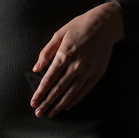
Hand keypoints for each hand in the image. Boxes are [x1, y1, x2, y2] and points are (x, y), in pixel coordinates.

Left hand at [30, 1, 124, 117]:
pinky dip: (76, 99)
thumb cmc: (80, 26)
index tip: (33, 102)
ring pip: (72, 92)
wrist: (106, 24)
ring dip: (60, 104)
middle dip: (47, 102)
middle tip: (38, 113)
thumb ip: (47, 52)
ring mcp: (89, 70)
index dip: (40, 92)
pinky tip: (67, 105)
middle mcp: (77, 64)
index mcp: (65, 54)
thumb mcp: (60, 33)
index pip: (49, 78)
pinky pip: (85, 90)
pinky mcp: (98, 73)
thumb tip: (35, 68)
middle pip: (59, 88)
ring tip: (51, 113)